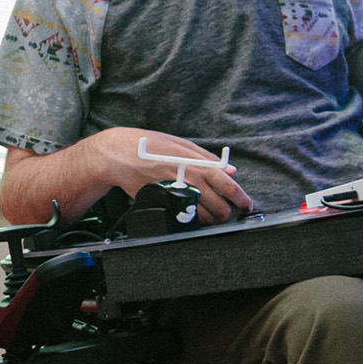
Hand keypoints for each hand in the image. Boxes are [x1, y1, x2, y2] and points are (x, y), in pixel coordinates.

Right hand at [87, 127, 253, 223]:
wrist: (116, 155)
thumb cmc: (148, 145)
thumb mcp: (178, 143)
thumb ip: (206, 157)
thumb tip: (230, 169)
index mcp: (192, 161)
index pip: (223, 180)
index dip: (237, 194)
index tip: (246, 203)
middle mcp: (184, 178)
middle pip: (216, 203)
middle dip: (225, 212)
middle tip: (228, 213)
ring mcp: (173, 192)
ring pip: (201, 215)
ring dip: (211, 218)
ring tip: (213, 216)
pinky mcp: (160, 203)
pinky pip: (182, 218)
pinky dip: (191, 220)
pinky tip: (193, 217)